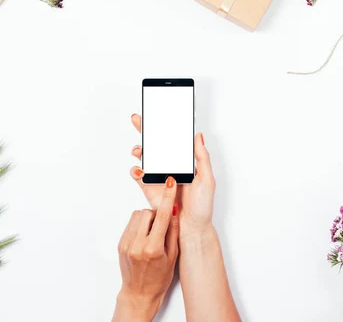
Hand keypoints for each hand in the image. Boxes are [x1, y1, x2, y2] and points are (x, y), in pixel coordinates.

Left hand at [113, 176, 179, 321]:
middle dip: (156, 214)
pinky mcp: (120, 244)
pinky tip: (145, 237)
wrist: (139, 293)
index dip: (168, 198)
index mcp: (153, 248)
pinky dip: (139, 225)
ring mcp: (126, 244)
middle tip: (162, 225)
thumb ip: (173, 231)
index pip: (162, 216)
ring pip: (137, 216)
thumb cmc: (159, 278)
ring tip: (153, 233)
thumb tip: (174, 210)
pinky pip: (131, 224)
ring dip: (147, 219)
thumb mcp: (173, 256)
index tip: (171, 184)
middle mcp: (137, 245)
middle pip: (147, 213)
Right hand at [129, 114, 215, 237]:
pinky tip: (139, 170)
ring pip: (144, 158)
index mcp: (183, 161)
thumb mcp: (207, 179)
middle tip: (138, 118)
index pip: (172, 140)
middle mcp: (169, 166)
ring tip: (139, 150)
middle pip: (154, 144)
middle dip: (145, 130)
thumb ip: (202, 158)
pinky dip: (135, 170)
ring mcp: (158, 176)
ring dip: (139, 150)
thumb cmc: (202, 206)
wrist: (191, 229)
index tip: (159, 113)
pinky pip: (138, 176)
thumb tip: (198, 136)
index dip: (165, 126)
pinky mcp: (149, 188)